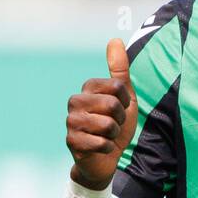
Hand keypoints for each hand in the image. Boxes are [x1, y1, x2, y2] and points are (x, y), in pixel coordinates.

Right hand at [66, 38, 137, 188]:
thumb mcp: (124, 97)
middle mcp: (75, 101)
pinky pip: (101, 142)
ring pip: (107, 125)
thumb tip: (115, 39)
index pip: (118, 86)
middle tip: (113, 125)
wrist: (106, 158)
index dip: (126, 101)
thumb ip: (120, 70)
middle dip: (120, 120)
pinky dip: (107, 148)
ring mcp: (71, 121)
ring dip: (114, 134)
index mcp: (88, 88)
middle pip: (113, 105)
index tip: (120, 109)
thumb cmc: (115, 125)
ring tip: (107, 136)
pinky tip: (100, 148)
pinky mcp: (71, 141)